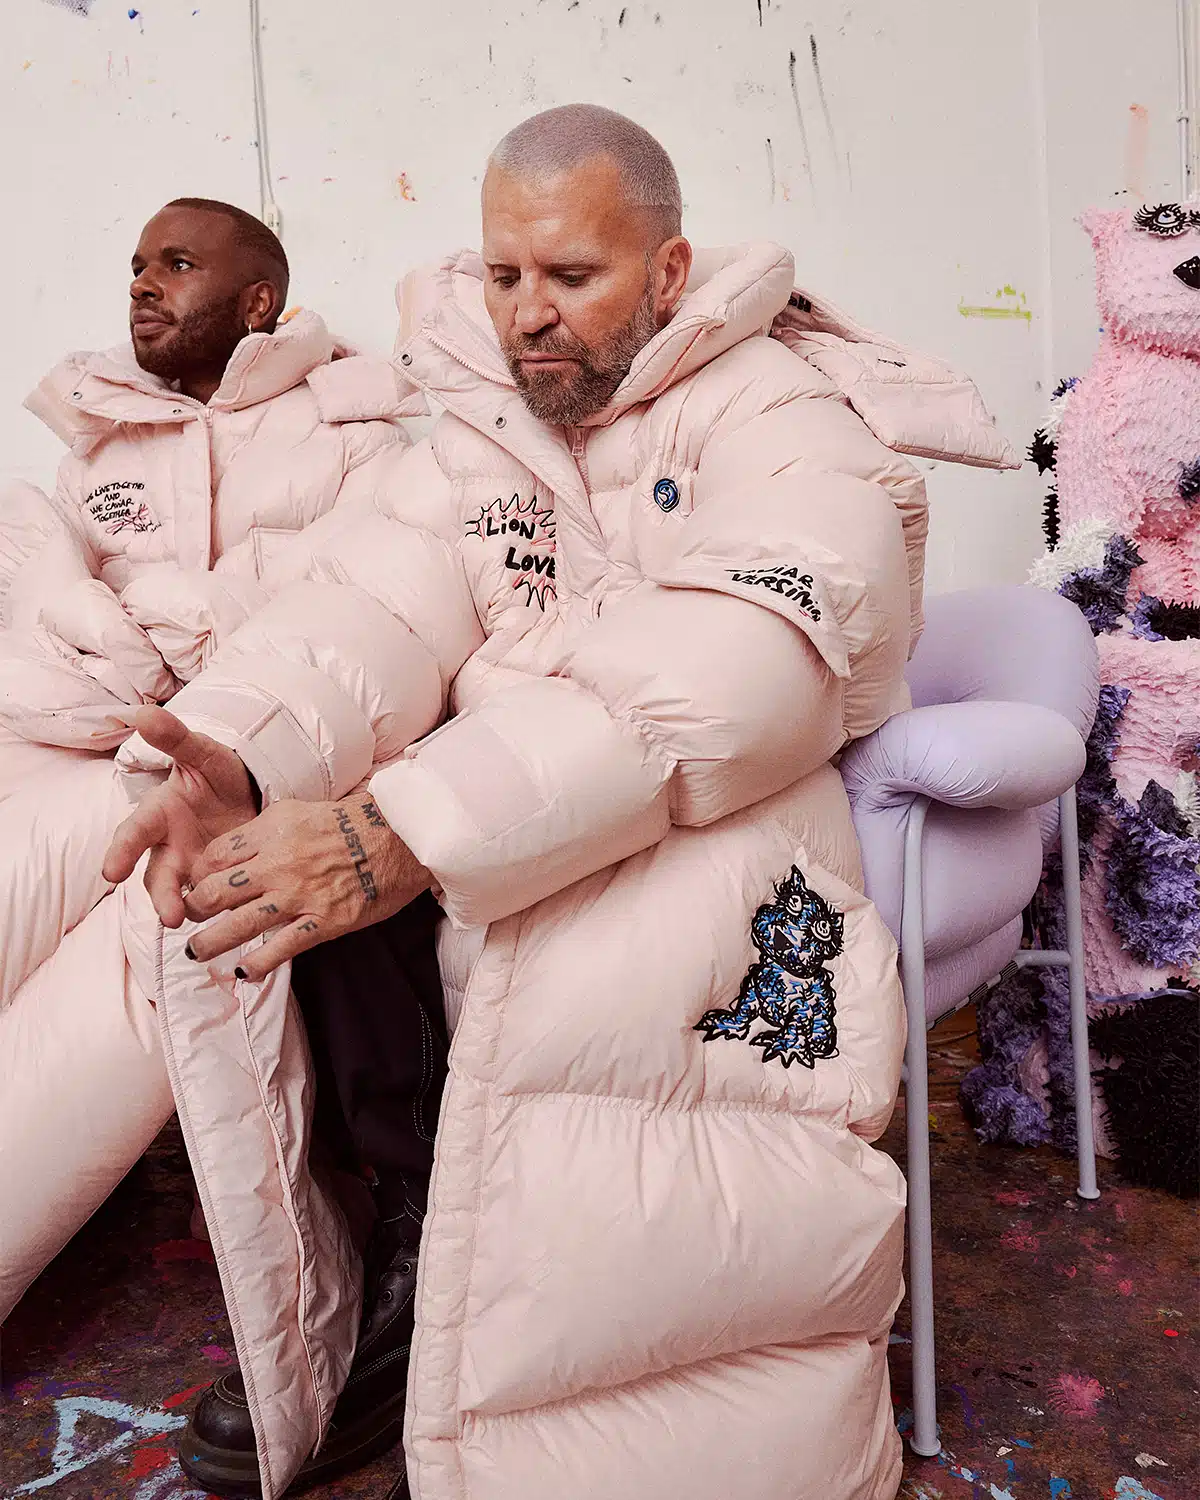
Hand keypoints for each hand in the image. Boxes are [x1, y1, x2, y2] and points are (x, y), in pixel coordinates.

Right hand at [102, 705, 257, 926]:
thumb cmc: (221, 772)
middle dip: (160, 895)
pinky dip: (216, 910)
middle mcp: (169, 845)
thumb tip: (144, 713)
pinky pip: (210, 900)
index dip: (121, 852)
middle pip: (156, 875)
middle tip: (170, 915)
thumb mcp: (205, 753)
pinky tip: (227, 922)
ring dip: (183, 908)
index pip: (134, 834)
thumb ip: (176, 739)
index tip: (111, 873)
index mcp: (159, 814)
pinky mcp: (214, 880)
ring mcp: (191, 866)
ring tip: (193, 921)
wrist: (252, 791)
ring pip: (179, 893)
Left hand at [179, 792, 430, 980]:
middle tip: (190, 918)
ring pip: (239, 924)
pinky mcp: (324, 921)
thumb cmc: (353, 822)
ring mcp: (300, 894)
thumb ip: (266, 830)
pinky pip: (281, 948)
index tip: (192, 885)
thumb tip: (233, 851)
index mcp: (272, 830)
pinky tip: (244, 972)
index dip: (196, 873)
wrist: (401, 837)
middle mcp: (279, 862)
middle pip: (217, 891)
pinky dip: (257, 964)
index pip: (215, 856)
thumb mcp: (301, 811)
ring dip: (211, 943)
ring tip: (196, 952)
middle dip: (195, 909)